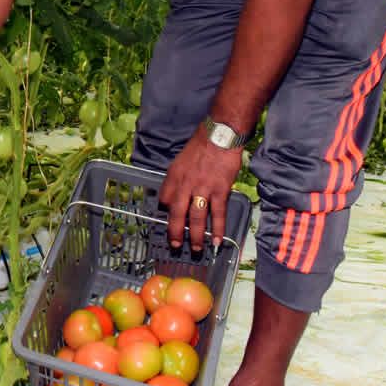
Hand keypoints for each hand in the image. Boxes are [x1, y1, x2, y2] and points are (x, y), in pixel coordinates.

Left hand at [159, 128, 242, 251]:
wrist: (219, 136)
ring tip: (196, 248)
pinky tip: (218, 240)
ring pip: (197, 217)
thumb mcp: (180, 161)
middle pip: (177, 213)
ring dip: (196, 235)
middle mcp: (185, 184)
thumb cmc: (200, 146)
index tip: (170, 221)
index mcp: (173, 176)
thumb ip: (177, 179)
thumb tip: (174, 195)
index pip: (165, 199)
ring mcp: (203, 188)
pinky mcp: (220, 191)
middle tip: (175, 245)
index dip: (166, 212)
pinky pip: (218, 213)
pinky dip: (218, 229)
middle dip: (175, 232)